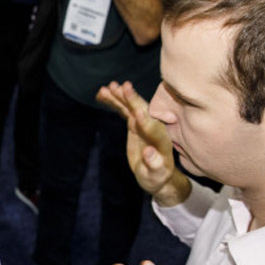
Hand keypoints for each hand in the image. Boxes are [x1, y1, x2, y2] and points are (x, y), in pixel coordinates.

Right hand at [96, 81, 189, 206]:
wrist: (155, 173)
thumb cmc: (156, 176)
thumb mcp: (155, 175)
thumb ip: (154, 164)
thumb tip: (149, 153)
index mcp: (161, 140)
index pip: (154, 128)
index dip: (145, 121)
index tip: (136, 112)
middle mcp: (154, 127)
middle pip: (143, 111)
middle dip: (133, 100)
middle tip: (123, 87)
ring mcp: (143, 123)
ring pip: (131, 107)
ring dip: (121, 96)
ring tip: (108, 87)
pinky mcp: (134, 123)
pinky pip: (123, 109)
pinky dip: (114, 101)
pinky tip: (102, 94)